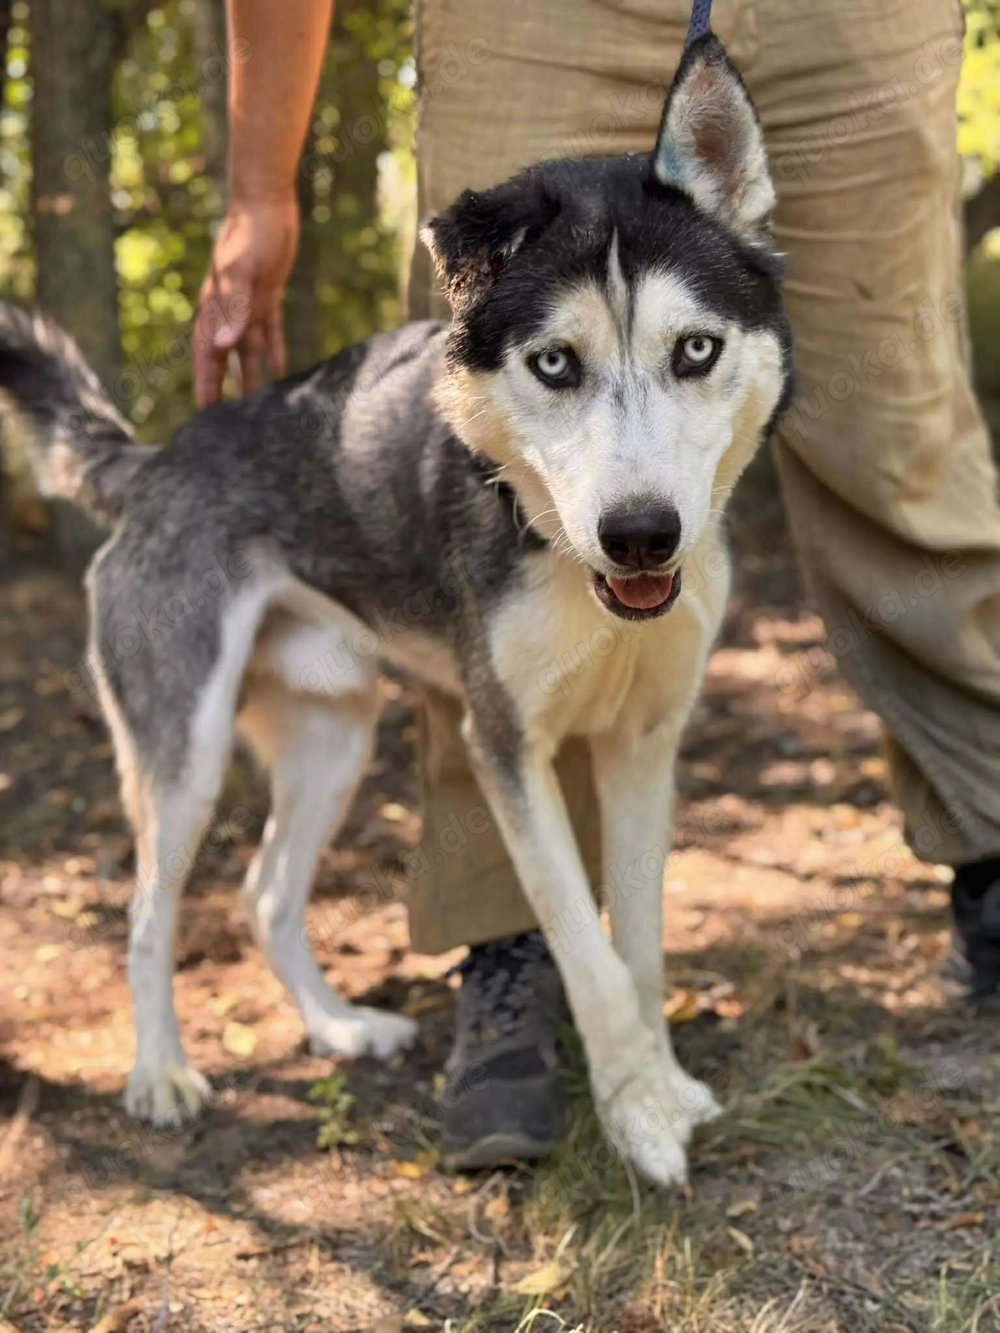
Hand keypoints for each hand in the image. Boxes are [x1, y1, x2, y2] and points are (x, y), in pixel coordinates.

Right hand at [193, 196, 299, 406]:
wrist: (265, 203)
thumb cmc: (249, 236)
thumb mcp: (241, 274)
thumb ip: (235, 310)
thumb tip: (223, 347)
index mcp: (215, 309)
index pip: (207, 356)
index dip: (207, 383)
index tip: (205, 413)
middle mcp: (228, 312)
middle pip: (226, 358)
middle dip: (225, 387)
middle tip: (228, 421)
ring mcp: (248, 305)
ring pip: (248, 349)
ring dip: (251, 375)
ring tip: (257, 405)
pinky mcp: (268, 296)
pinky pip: (269, 331)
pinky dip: (273, 350)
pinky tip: (278, 370)